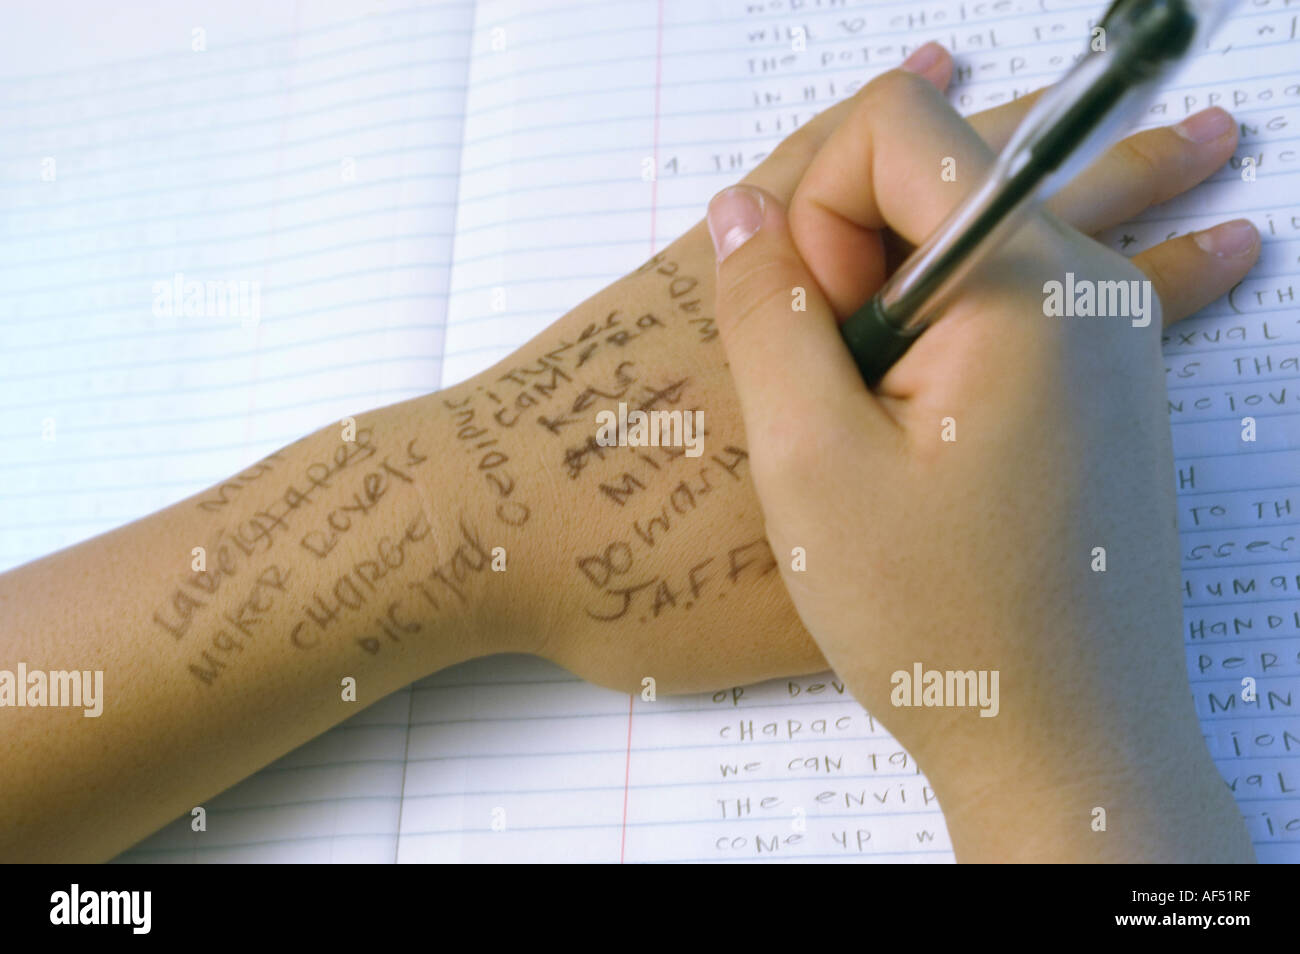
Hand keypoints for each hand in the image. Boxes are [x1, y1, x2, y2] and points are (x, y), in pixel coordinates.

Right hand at [507, 43, 1253, 698]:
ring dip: (888, 317)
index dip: (818, 208)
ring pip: (957, 252)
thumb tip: (742, 215)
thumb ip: (762, 308)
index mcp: (1026, 286)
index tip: (813, 322)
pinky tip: (910, 431)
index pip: (900, 124)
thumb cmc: (944, 625)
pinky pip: (992, 312)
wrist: (1057, 746)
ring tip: (874, 428)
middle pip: (934, 182)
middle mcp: (1085, 290)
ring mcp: (1100, 339)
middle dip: (855, 265)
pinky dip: (930, 349)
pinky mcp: (1090, 389)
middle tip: (844, 395)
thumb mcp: (807, 460)